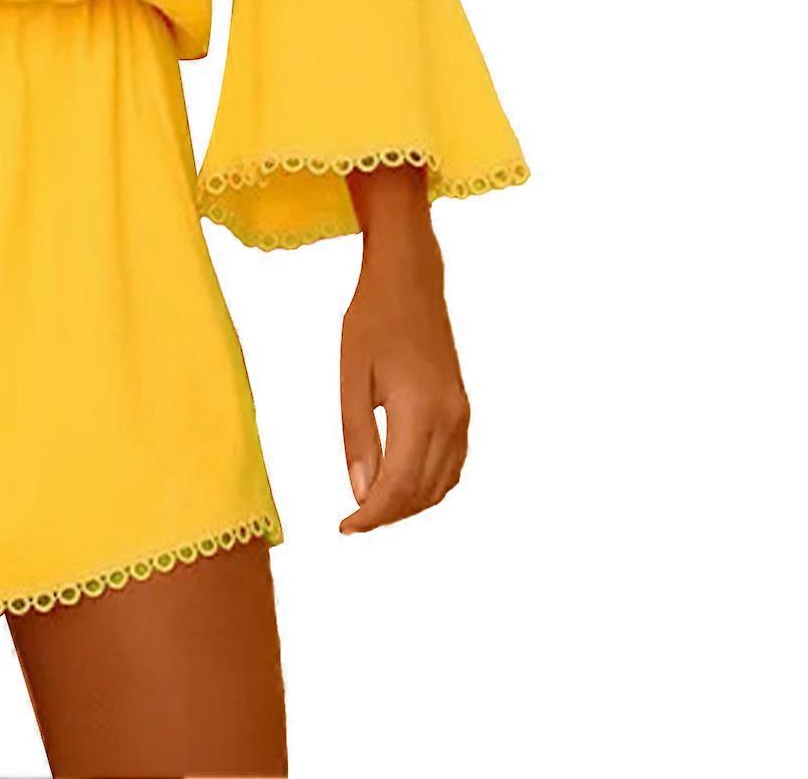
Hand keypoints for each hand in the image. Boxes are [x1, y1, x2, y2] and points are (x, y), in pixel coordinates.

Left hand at [338, 220, 469, 533]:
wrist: (410, 279)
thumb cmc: (372, 319)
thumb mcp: (352, 377)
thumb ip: (357, 437)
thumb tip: (360, 493)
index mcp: (419, 411)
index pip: (398, 486)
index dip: (371, 516)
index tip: (345, 528)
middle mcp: (450, 418)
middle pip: (423, 492)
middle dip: (388, 514)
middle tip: (353, 520)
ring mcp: (461, 414)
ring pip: (443, 483)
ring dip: (410, 503)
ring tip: (372, 505)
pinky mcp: (462, 407)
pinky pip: (453, 463)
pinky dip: (430, 484)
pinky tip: (402, 482)